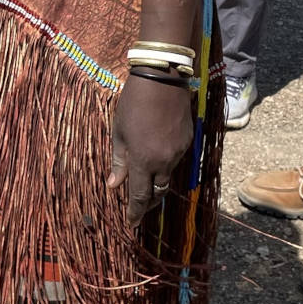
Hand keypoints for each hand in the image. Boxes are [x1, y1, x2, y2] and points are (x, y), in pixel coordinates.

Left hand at [108, 73, 194, 226]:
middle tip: (139, 207)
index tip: (131, 224)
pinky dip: (166, 165)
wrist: (163, 79)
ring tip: (146, 179)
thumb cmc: (133, 103)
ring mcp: (179, 152)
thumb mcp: (119, 132)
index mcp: (143, 160)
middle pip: (158, 192)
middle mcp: (164, 161)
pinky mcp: (188, 142)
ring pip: (168, 176)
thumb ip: (119, 160)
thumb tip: (114, 184)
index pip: (140, 196)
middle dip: (148, 202)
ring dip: (157, 181)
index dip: (135, 213)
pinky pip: (176, 161)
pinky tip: (158, 156)